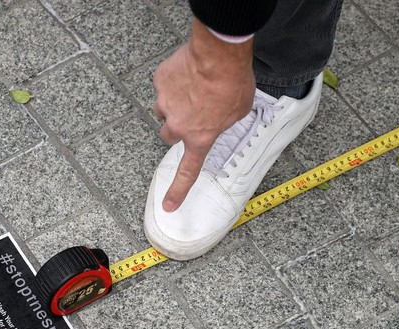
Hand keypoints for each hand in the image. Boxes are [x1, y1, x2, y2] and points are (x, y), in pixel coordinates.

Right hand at [153, 18, 255, 210]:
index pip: (188, 172)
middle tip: (191, 113)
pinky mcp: (160, 81)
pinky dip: (174, 80)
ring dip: (175, 103)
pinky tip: (189, 71)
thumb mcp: (238, 112)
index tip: (168, 205)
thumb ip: (223, 121)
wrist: (219, 54)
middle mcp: (178, 125)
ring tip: (193, 87)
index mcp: (200, 138)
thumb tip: (218, 117)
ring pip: (164, 108)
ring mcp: (165, 102)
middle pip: (168, 135)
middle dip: (177, 126)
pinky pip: (164, 84)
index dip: (178, 191)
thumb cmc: (233, 82)